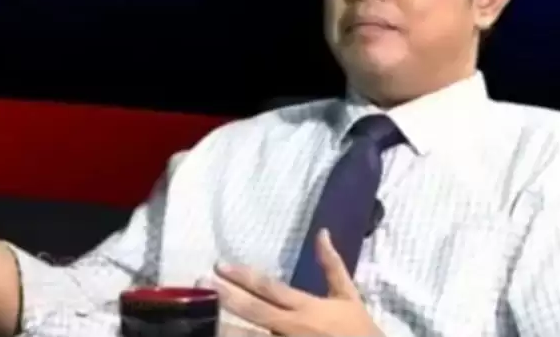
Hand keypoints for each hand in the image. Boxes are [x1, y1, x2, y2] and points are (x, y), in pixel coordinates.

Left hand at [212, 229, 382, 336]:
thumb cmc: (358, 330)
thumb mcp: (348, 296)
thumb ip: (332, 265)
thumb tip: (321, 233)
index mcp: (306, 308)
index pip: (269, 288)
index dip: (243, 276)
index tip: (220, 265)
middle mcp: (292, 327)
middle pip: (253, 311)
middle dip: (225, 296)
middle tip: (201, 283)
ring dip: (225, 327)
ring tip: (201, 316)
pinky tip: (217, 335)